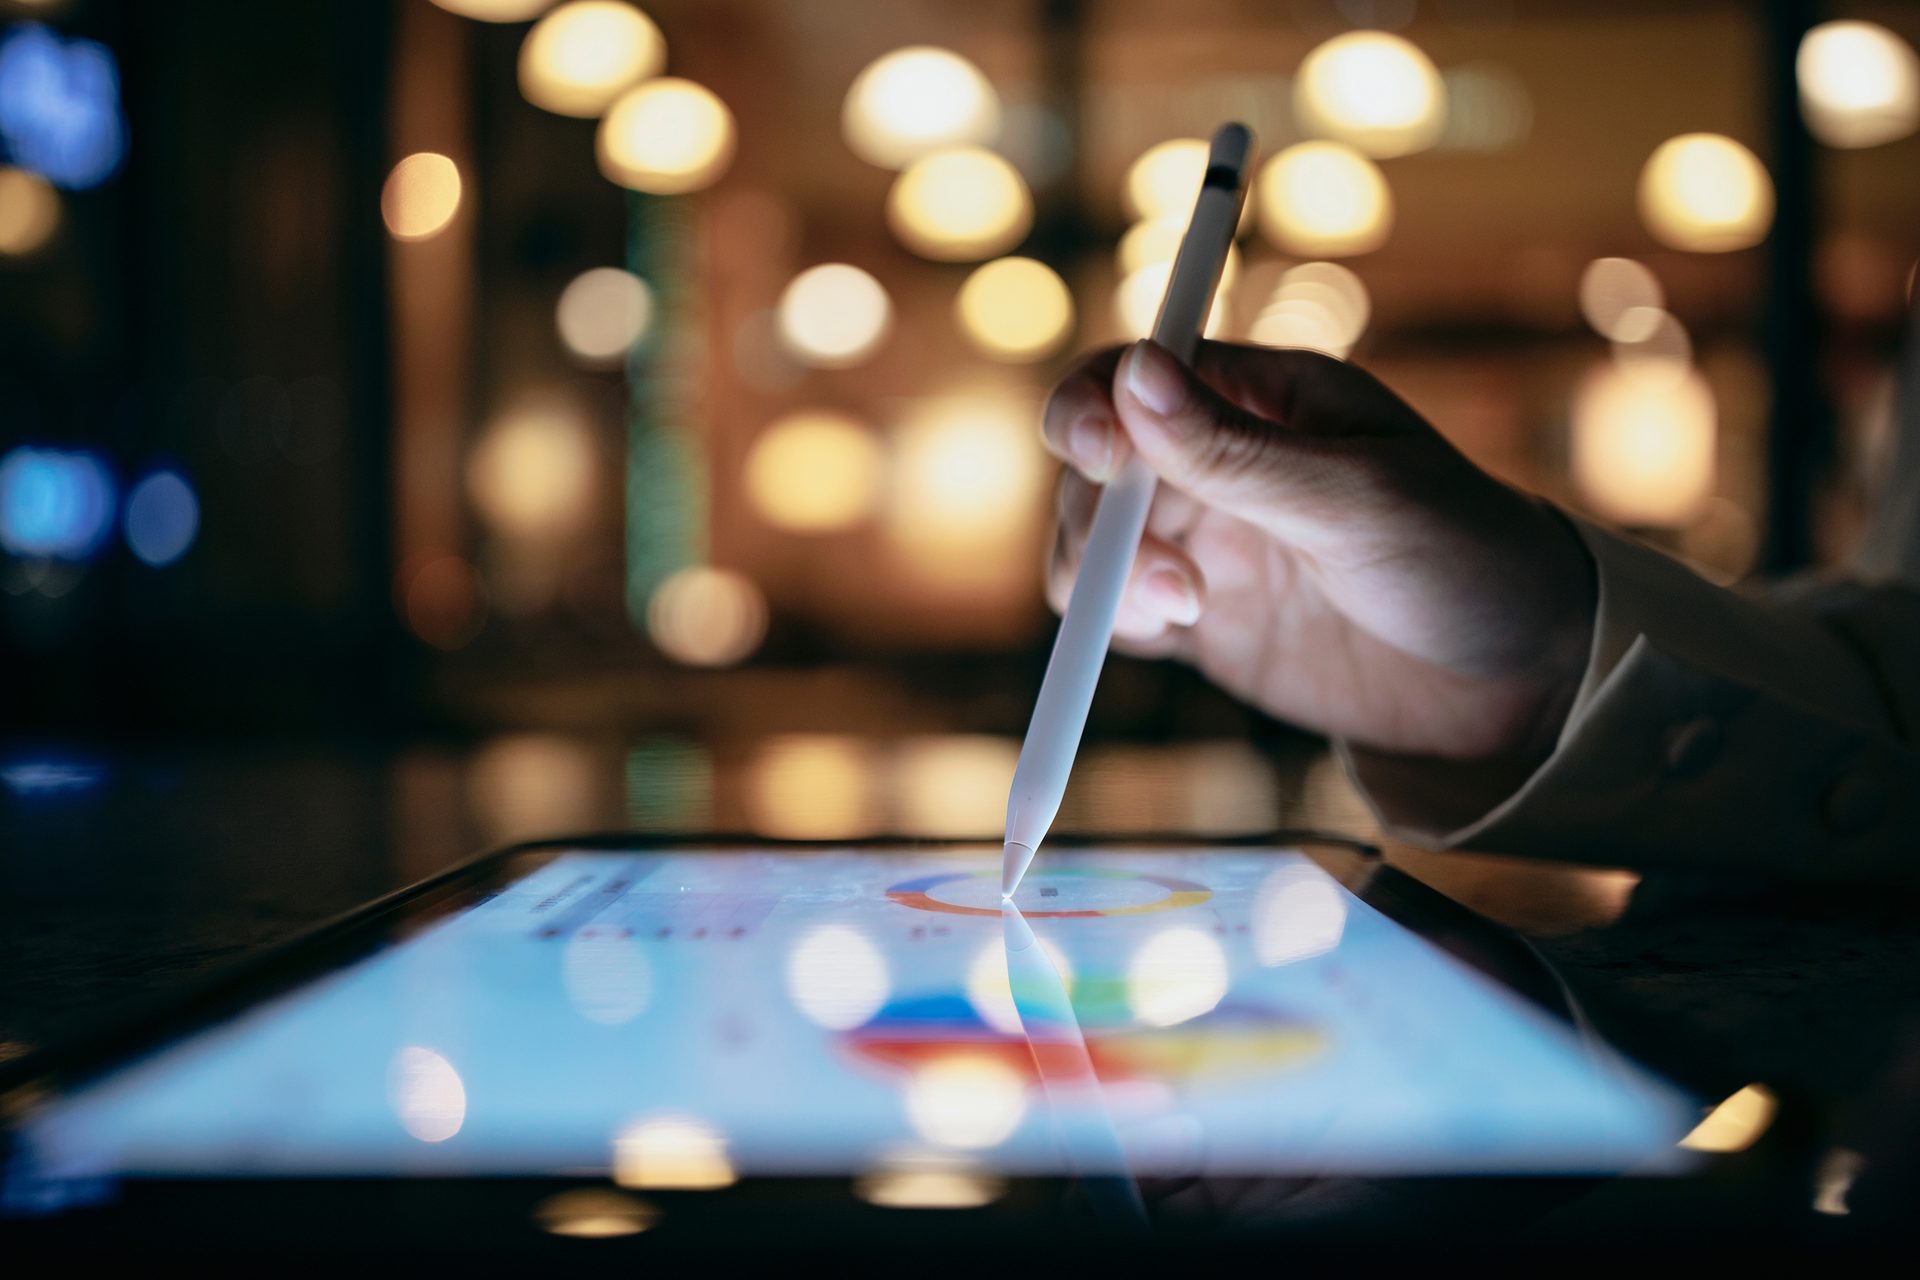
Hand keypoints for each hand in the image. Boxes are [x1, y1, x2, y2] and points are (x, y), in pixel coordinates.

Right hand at [1043, 339, 1596, 770]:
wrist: (1521, 681)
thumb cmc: (1466, 558)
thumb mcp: (1356, 498)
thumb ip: (1233, 451)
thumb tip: (1131, 371)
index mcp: (1265, 398)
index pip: (1137, 373)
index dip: (1094, 405)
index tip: (1095, 454)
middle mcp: (1221, 461)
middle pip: (1098, 464)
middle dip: (1103, 517)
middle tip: (1171, 583)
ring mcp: (1209, 540)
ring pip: (1095, 541)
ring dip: (1105, 574)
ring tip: (1186, 611)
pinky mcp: (1204, 618)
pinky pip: (1120, 609)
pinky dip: (1116, 621)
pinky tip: (1169, 632)